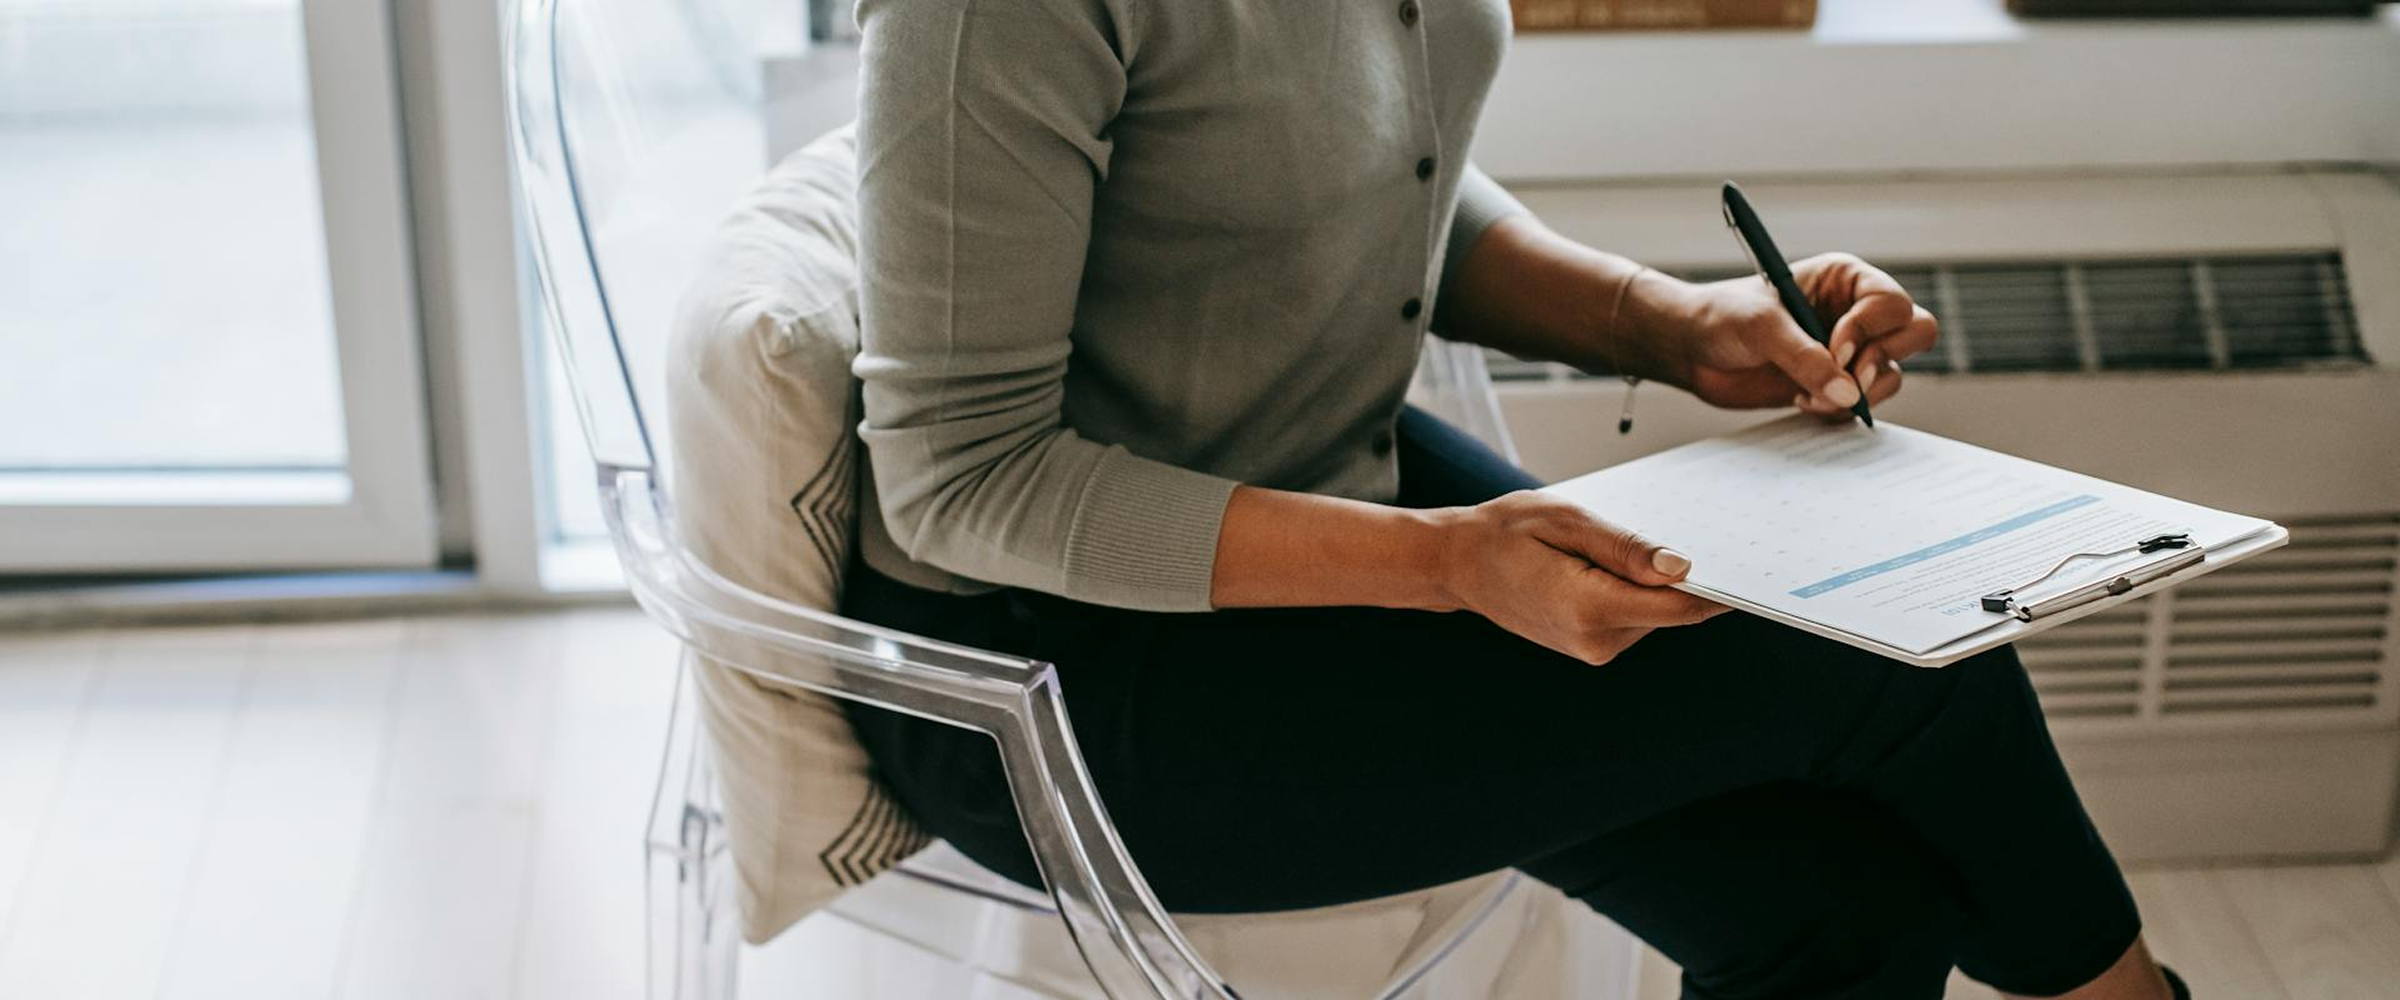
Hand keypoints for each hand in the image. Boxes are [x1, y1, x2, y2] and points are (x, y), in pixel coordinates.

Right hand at [1430, 491, 1728, 664]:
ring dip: (1655, 581)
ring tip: (1621, 542)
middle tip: (1696, 528)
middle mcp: (1595, 641)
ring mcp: (1593, 649)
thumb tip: (1682, 567)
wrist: (1458, 565)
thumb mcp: (1567, 520)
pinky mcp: (1591, 646)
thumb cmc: (1506, 532)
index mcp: (1589, 608)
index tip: (1752, 564)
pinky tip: (1610, 562)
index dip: (1720, 588)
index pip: (1678, 605)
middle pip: (1671, 610)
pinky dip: (1636, 590)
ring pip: (1655, 613)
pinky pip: (1634, 616)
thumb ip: (1626, 547)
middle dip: (1686, 576)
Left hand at [1643, 253, 1938, 417]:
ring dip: (1859, 393)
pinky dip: (1840, 410)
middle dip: (1883, 361)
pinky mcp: (1836, 383)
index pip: (1891, 303)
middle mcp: (1856, 311)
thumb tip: (1849, 393)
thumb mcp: (1760, 327)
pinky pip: (1865, 402)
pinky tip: (1801, 401)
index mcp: (1845, 279)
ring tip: (1808, 395)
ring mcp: (1850, 350)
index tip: (1835, 352)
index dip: (1869, 331)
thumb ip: (1804, 357)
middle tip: (1846, 379)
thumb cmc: (1721, 318)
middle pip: (1915, 332)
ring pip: (1894, 373)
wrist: (1691, 350)